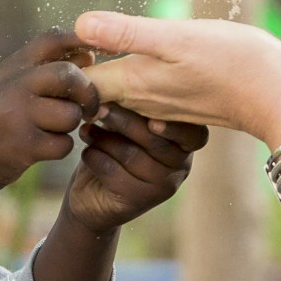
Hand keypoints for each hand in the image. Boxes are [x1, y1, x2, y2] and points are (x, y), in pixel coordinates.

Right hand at [0, 31, 99, 194]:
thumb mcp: (11, 82)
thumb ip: (44, 68)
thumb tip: (90, 52)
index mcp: (14, 65)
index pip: (53, 39)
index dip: (82, 40)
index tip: (100, 52)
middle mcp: (14, 85)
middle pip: (69, 75)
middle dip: (87, 92)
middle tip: (90, 107)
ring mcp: (17, 115)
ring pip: (70, 114)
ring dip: (71, 125)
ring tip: (54, 128)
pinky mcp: (23, 146)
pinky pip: (63, 144)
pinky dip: (60, 148)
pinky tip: (44, 147)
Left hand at [63, 105, 208, 232]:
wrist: (92, 196)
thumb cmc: (113, 147)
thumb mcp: (127, 124)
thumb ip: (135, 107)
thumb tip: (120, 78)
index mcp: (185, 144)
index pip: (194, 134)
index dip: (175, 127)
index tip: (151, 119)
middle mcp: (180, 166)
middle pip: (155, 140)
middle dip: (124, 120)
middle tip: (98, 107)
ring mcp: (162, 187)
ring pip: (131, 155)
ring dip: (103, 138)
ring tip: (86, 129)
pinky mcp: (138, 201)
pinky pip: (114, 172)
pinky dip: (95, 157)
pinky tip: (87, 152)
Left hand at [73, 12, 280, 143]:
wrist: (279, 94)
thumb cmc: (233, 61)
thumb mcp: (177, 38)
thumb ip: (127, 32)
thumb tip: (80, 25)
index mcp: (134, 83)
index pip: (79, 83)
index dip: (62, 67)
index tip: (53, 49)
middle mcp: (142, 103)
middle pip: (93, 94)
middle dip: (75, 77)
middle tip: (59, 54)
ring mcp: (161, 108)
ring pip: (117, 98)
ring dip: (102, 81)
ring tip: (88, 56)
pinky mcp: (179, 107)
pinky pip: (140, 101)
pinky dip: (129, 87)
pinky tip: (133, 67)